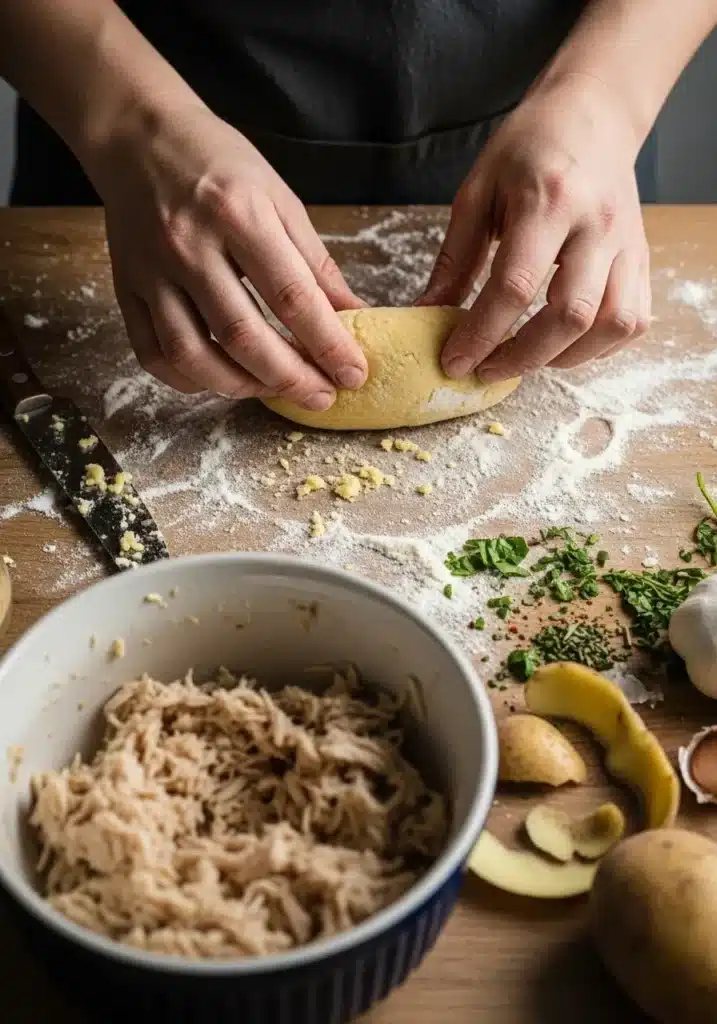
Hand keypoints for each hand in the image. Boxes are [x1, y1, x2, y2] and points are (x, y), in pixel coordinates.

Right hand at [92, 103, 366, 405]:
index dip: (327, 344)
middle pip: (242, 335)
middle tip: (321, 396)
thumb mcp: (279, 199)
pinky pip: (153, 354)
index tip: (353, 373)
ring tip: (274, 390)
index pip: (292, 297)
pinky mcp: (126, 288)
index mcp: (237, 214)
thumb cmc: (218, 164)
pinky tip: (221, 379)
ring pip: (193, 355)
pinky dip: (189, 379)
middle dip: (290, 378)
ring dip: (241, 386)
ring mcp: (151, 271)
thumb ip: (316, 263)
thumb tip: (355, 317)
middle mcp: (189, 245)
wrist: (137, 136)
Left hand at [422, 73, 650, 380]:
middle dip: (523, 357)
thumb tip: (427, 314)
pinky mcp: (641, 257)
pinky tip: (564, 346)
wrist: (593, 113)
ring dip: (565, 358)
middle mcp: (596, 225)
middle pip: (570, 314)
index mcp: (548, 201)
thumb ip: (455, 259)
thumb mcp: (477, 192)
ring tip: (526, 359)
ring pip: (611, 324)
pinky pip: (634, 321)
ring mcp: (627, 243)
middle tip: (486, 370)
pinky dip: (599, 347)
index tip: (455, 361)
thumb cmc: (529, 148)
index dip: (482, 334)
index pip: (515, 286)